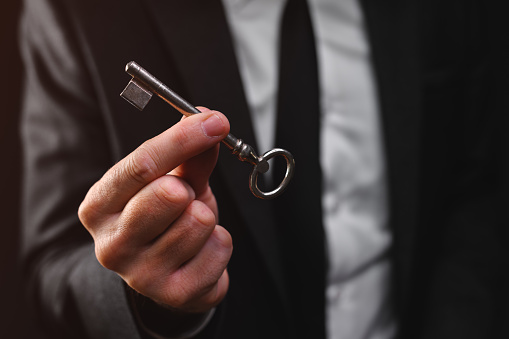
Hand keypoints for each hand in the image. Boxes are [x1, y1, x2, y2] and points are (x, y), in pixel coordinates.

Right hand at [78, 108, 232, 313]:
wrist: (171, 270)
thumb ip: (189, 153)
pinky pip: (219, 248)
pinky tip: (201, 250)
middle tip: (184, 197)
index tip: (215, 122)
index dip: (184, 139)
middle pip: (169, 194)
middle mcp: (111, 243)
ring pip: (198, 220)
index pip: (142, 165)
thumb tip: (209, 120)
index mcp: (99, 205)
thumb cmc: (166, 218)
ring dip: (206, 217)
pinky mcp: (174, 294)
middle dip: (189, 188)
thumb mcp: (174, 180)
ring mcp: (140, 274)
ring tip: (191, 227)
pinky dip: (219, 242)